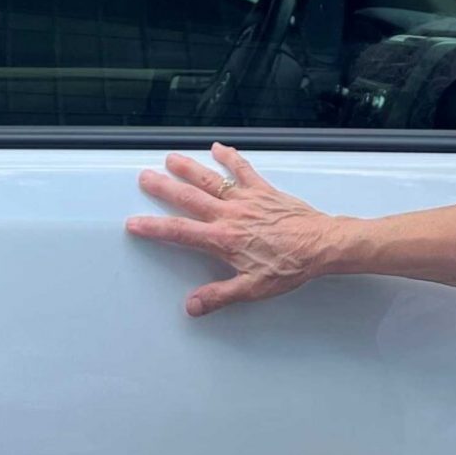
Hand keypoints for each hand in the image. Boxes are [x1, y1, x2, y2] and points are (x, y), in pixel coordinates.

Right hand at [126, 143, 342, 316]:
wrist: (320, 244)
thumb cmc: (289, 266)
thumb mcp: (252, 288)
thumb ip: (219, 296)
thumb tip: (192, 306)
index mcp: (223, 239)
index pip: (180, 232)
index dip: (154, 228)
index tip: (135, 223)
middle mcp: (230, 214)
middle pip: (189, 198)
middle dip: (164, 188)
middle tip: (145, 178)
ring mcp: (246, 199)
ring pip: (211, 179)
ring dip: (189, 168)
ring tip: (170, 159)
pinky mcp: (263, 190)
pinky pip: (243, 169)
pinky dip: (230, 158)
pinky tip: (218, 148)